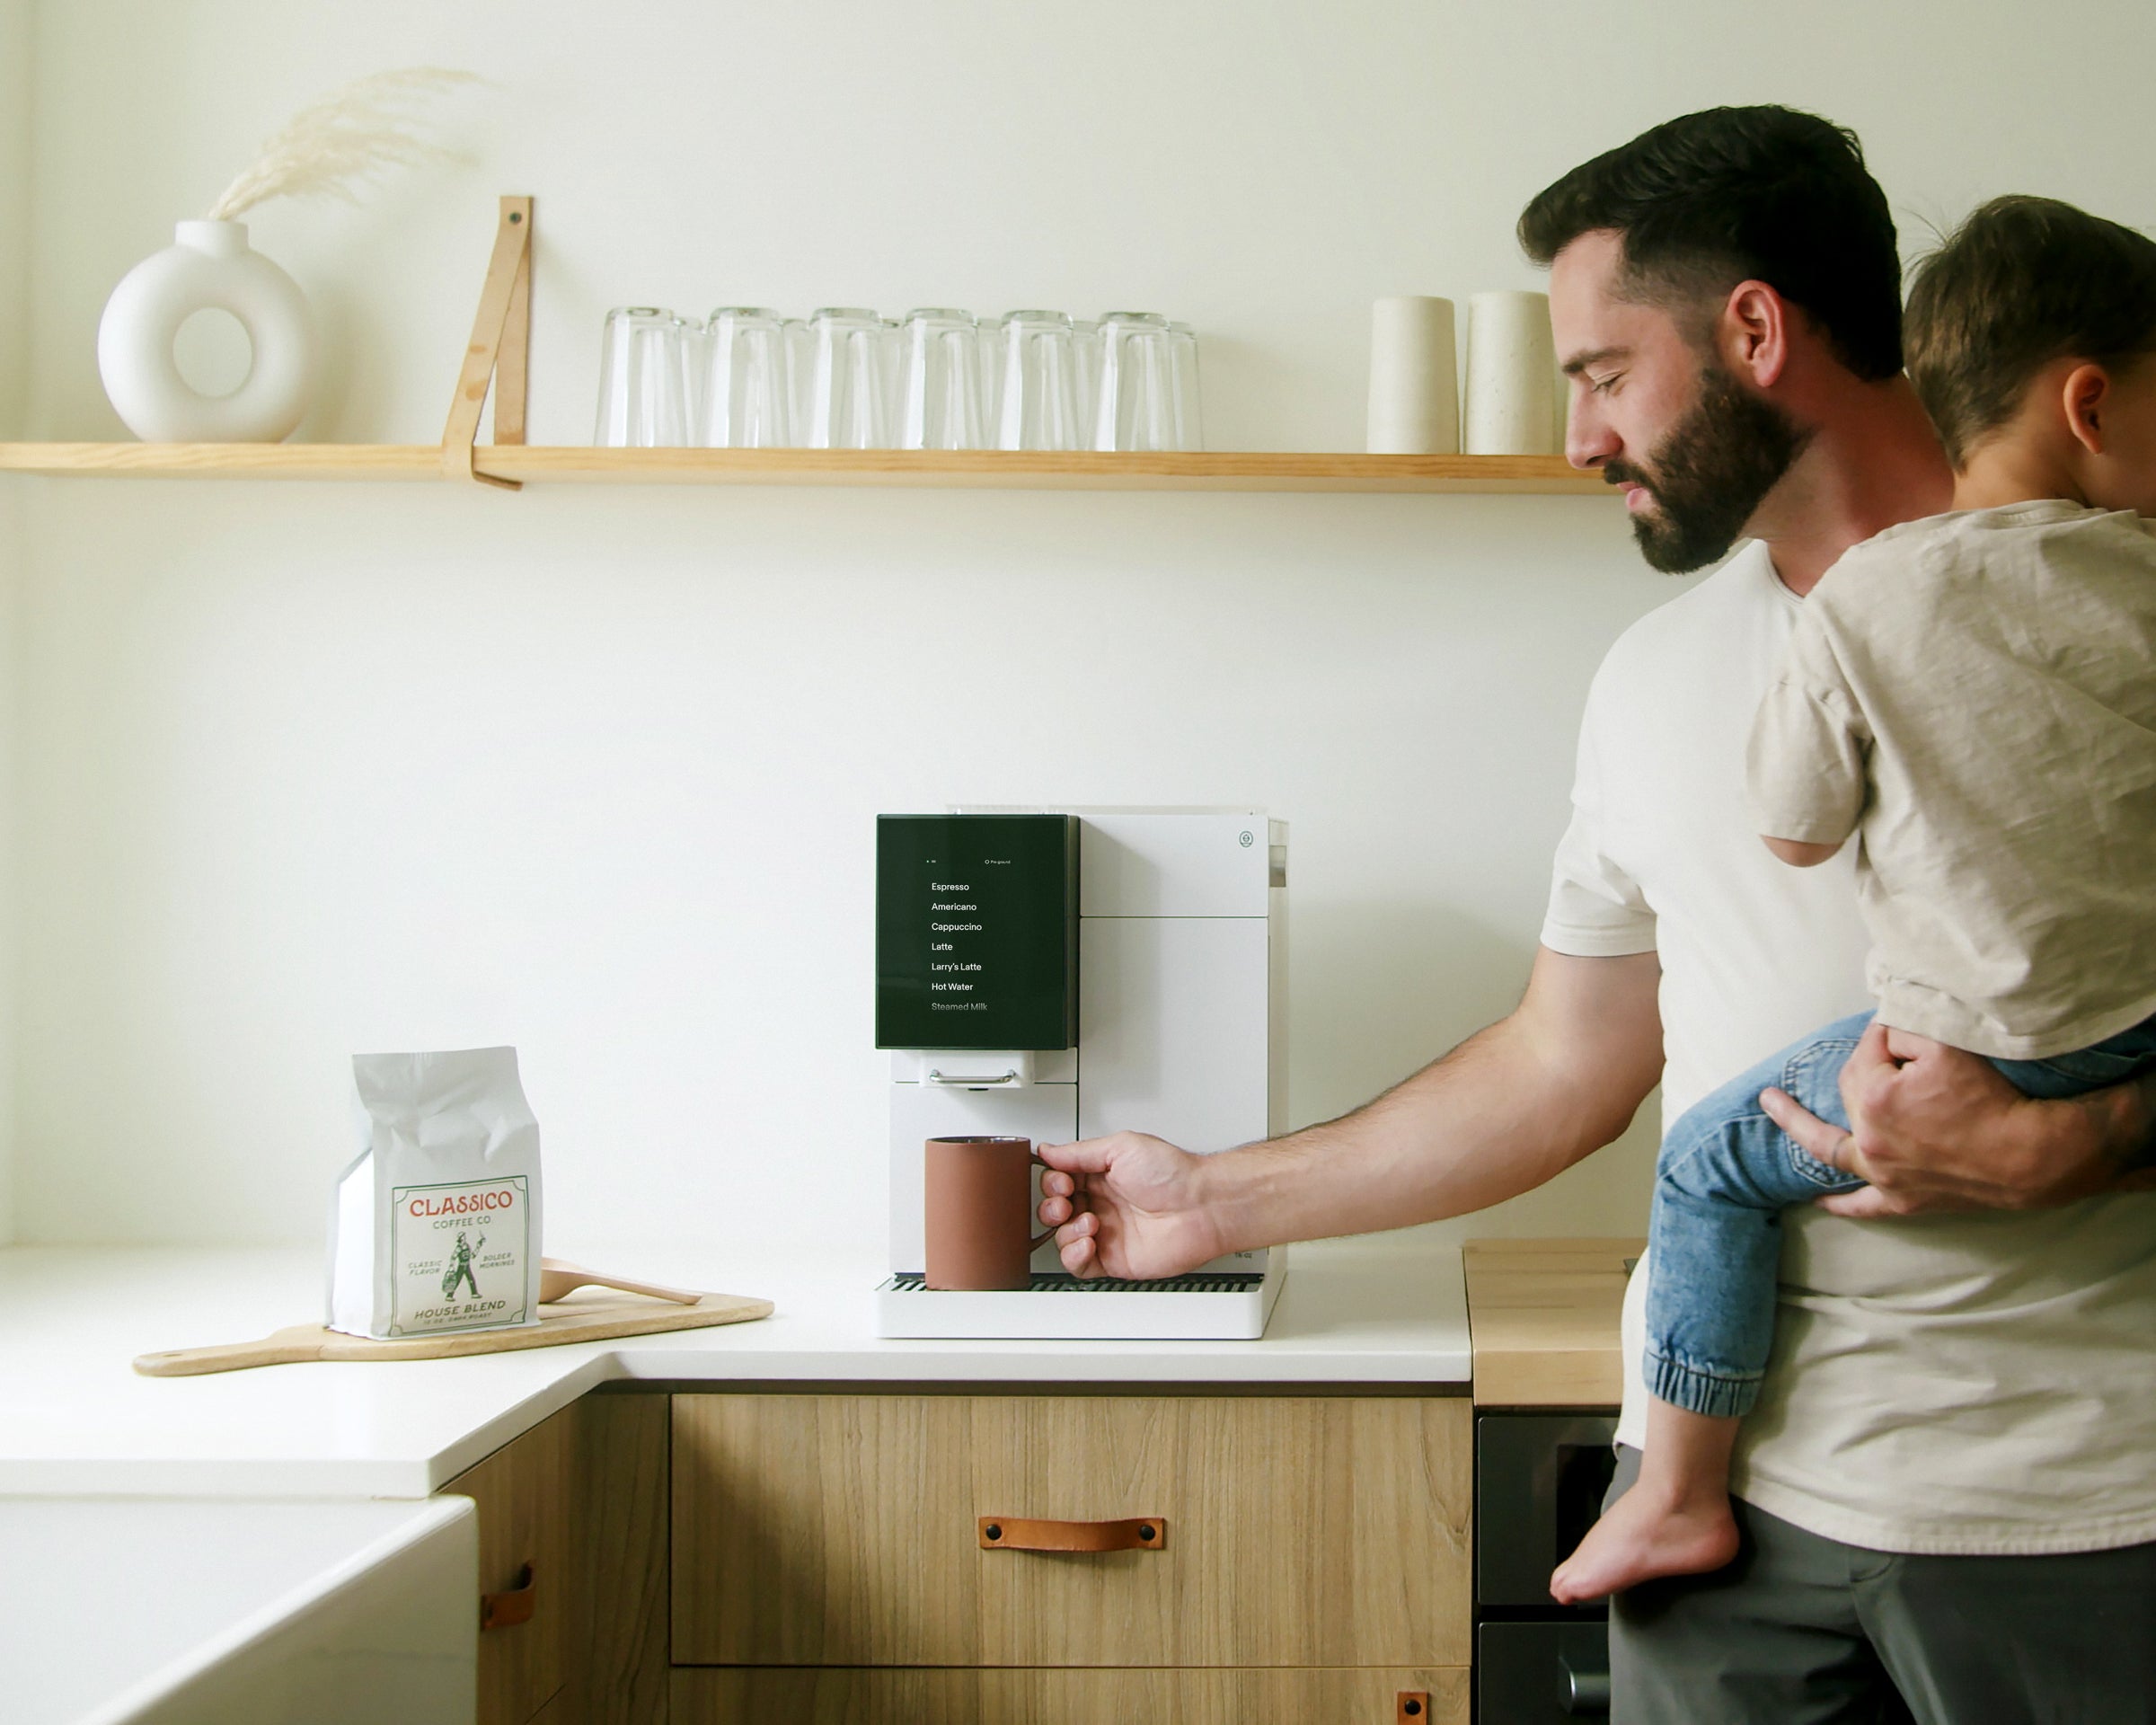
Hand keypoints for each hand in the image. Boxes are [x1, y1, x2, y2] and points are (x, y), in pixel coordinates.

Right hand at [1034, 1132, 1223, 1279]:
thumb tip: (1048, 1150)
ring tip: (1088, 1222)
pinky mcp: (1113, 1259)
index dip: (1052, 1182)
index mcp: (1101, 1175)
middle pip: (1055, 1211)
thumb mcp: (1121, 1147)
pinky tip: (1088, 1242)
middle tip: (1066, 1202)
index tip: (1061, 1181)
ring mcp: (1106, 1233)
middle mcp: (1102, 1203)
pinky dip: (1074, 1256)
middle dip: (1052, 1207)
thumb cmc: (1174, 1174)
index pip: (1059, 1181)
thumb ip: (1080, 1152)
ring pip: (1063, 1238)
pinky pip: (1079, 1265)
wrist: (1202, 1206)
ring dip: (1066, 1231)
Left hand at [1758, 1020, 2132, 1215]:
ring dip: (1801, 1126)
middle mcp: (1869, 1142)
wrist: (2031, 1155)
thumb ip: (1901, 1031)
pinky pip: (1861, 1206)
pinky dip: (1838, 1202)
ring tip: (1772, 1106)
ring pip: (1832, 1147)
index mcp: (1873, 1100)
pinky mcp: (1904, 1200)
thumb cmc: (1991, 1098)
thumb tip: (1880, 1033)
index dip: (1886, 1038)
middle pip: (1852, 1091)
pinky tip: (1816, 1199)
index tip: (1903, 1032)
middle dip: (1867, 1069)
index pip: (1866, 1054)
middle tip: (1888, 1056)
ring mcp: (1883, 1175)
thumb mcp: (1946, 1046)